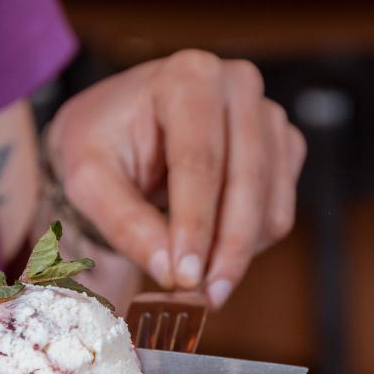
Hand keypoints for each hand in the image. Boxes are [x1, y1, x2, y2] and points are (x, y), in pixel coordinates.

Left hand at [44, 50, 306, 306]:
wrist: (118, 129)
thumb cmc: (101, 145)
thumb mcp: (89, 180)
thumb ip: (125, 222)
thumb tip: (171, 272)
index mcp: (187, 77)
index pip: (200, 160)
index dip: (195, 225)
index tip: (185, 277)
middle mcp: (237, 84)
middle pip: (245, 180)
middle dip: (225, 247)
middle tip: (203, 296)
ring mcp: (267, 114)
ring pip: (270, 202)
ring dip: (238, 251)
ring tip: (199, 279)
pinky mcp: (283, 145)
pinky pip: (280, 209)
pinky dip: (251, 242)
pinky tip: (214, 247)